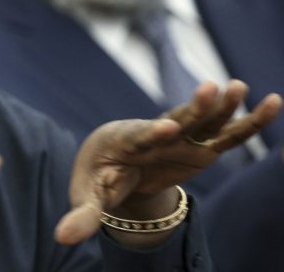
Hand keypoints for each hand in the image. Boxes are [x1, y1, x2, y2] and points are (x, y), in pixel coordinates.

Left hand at [55, 80, 281, 247]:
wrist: (112, 163)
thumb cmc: (98, 178)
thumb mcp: (89, 197)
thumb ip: (82, 215)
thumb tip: (62, 238)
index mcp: (123, 141)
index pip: (139, 136)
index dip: (152, 132)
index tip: (167, 128)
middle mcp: (154, 133)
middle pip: (175, 118)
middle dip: (192, 107)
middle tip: (210, 89)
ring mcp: (180, 137)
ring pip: (203, 119)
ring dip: (221, 105)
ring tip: (238, 86)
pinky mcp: (200, 146)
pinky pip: (227, 133)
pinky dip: (248, 121)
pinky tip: (273, 103)